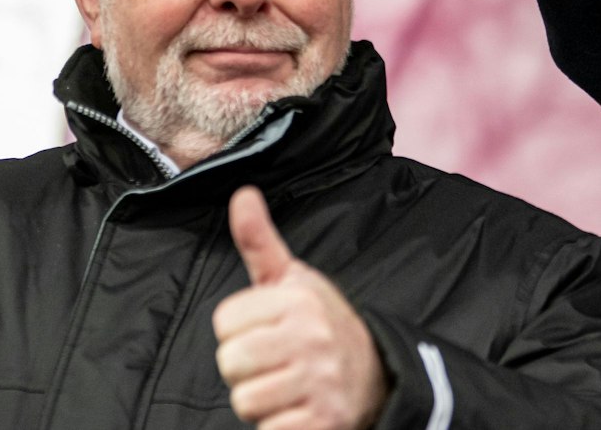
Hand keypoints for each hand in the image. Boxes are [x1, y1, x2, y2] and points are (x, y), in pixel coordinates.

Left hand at [213, 187, 386, 429]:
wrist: (376, 376)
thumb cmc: (322, 324)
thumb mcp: (294, 280)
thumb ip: (260, 242)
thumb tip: (242, 194)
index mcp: (300, 300)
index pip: (224, 321)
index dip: (238, 330)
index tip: (266, 330)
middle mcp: (313, 337)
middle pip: (231, 361)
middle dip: (244, 368)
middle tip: (273, 363)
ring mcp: (321, 382)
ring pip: (245, 400)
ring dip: (259, 400)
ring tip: (285, 386)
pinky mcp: (323, 422)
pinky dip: (277, 427)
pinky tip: (296, 409)